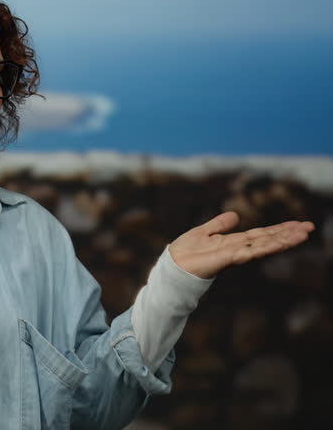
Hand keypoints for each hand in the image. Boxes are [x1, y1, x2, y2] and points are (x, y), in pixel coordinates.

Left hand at [168, 211, 314, 278]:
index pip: (261, 234)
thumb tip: (236, 215)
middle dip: (288, 234)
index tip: (298, 224)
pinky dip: (262, 247)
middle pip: (267, 239)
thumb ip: (219, 225)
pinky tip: (276, 243)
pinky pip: (247, 252)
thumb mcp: (204, 232)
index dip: (279, 229)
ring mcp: (233, 255)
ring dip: (282, 240)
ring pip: (263, 246)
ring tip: (302, 234)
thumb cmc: (185, 252)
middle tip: (309, 227)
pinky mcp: (225, 259)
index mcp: (233, 242)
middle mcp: (237, 249)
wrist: (172, 266)